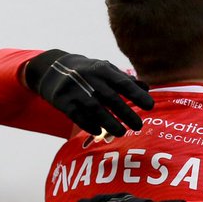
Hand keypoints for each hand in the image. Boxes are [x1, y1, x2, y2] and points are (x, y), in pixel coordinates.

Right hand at [24, 49, 153, 138]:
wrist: (52, 68)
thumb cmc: (88, 72)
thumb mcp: (105, 70)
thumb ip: (125, 80)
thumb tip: (147, 88)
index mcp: (102, 69)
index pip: (122, 83)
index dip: (136, 94)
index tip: (150, 106)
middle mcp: (88, 78)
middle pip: (110, 98)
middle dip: (125, 113)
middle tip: (139, 126)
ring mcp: (74, 90)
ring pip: (94, 108)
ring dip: (109, 122)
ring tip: (121, 132)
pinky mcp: (62, 101)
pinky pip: (76, 115)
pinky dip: (88, 124)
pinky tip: (98, 132)